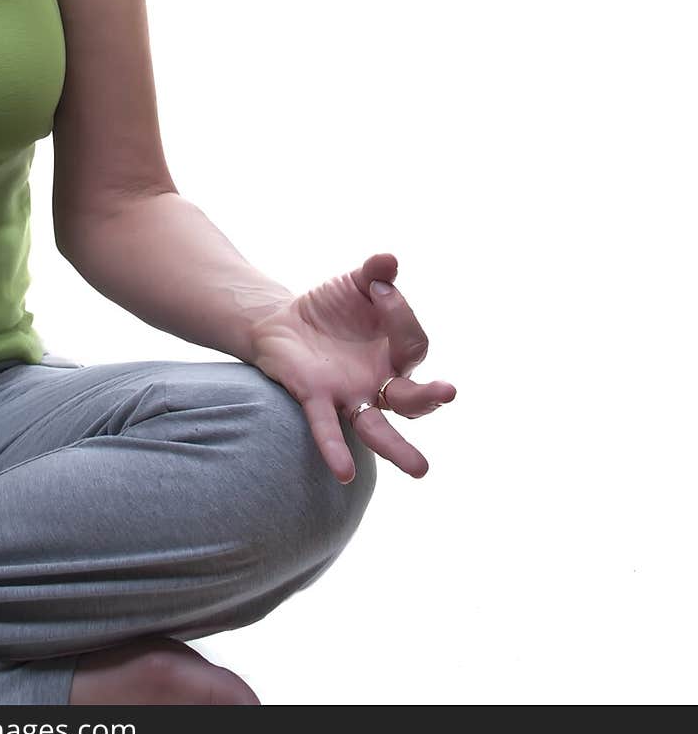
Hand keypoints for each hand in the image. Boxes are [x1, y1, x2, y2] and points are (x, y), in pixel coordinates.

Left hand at [248, 251, 455, 484]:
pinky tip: (344, 473)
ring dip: (398, 449)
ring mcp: (350, 396)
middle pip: (411, 399)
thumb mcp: (357, 283)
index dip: (401, 313)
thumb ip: (375, 273)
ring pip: (379, 428)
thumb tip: (390, 260)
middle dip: (431, 397)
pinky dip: (335, 449)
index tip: (379, 288)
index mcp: (395, 354)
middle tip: (450, 391)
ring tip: (421, 469)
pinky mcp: (317, 399)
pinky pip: (327, 428)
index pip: (413, 344)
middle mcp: (379, 383)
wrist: (283, 320)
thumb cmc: (332, 307)